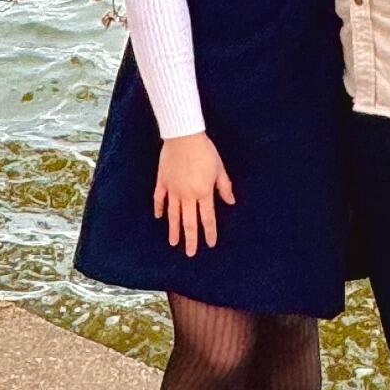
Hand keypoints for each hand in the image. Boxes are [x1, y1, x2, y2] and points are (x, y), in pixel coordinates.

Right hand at [154, 133, 235, 255]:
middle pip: (189, 222)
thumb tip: (231, 202)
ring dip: (173, 229)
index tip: (210, 244)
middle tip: (190, 253)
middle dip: (190, 239)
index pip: (207, 218)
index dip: (209, 232)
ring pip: (173, 214)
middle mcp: (187, 195)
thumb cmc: (205, 151)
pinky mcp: (163, 181)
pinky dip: (158, 208)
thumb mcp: (219, 168)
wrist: (183, 136)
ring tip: (173, 243)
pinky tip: (158, 217)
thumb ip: (224, 187)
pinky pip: (159, 198)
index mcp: (203, 192)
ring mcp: (173, 189)